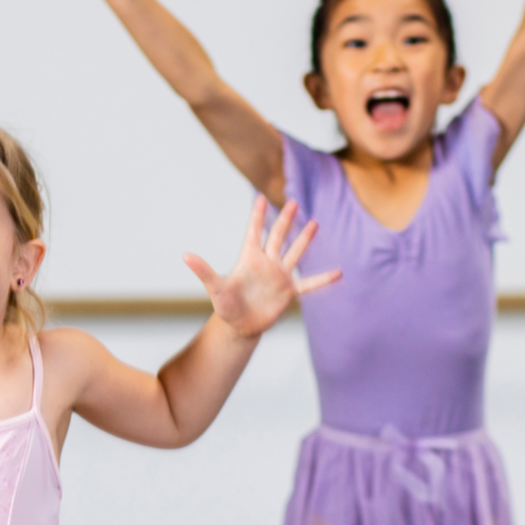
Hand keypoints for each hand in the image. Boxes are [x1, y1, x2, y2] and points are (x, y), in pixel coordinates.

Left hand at [185, 198, 339, 337]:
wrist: (239, 327)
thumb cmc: (225, 306)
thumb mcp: (215, 288)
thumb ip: (204, 271)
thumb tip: (185, 256)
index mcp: (249, 259)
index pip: (254, 232)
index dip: (257, 215)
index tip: (260, 197)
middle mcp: (267, 263)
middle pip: (278, 236)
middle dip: (285, 220)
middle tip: (294, 202)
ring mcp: (280, 276)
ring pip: (295, 253)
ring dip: (304, 239)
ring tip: (315, 223)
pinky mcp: (289, 291)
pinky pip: (310, 283)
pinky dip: (323, 279)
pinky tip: (339, 272)